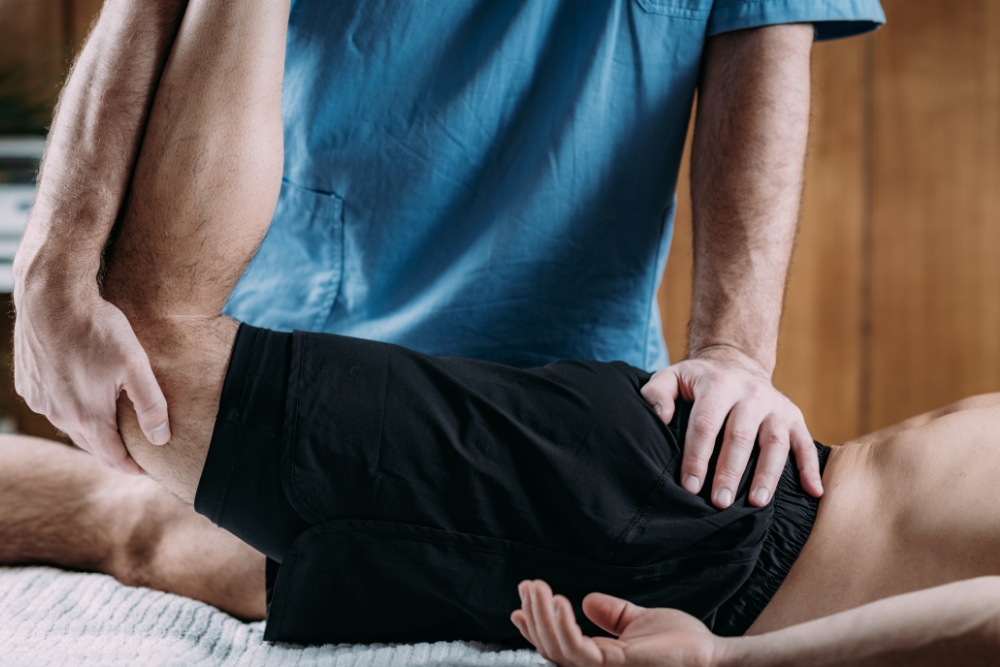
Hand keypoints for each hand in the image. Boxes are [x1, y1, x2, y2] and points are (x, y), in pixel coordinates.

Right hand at [13, 278, 169, 473]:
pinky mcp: (27, 383)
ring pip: (68, 425)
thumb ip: (151, 405)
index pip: (112, 457)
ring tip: (110, 427)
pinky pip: (52, 406)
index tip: (146, 470)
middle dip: (112, 451)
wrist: (51, 296)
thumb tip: (161, 438)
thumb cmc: (97, 328)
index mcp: (86, 416)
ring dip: (89, 429)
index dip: (131, 467)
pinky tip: (82, 398)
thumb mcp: (135, 365)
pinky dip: (69, 408)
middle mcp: (57, 414)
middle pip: (90, 444)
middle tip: (131, 453)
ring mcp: (39, 399)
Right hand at [511, 580, 721, 666]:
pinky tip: (560, 603)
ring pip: (559, 651)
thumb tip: (586, 599)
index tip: (519, 604)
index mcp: (601, 660)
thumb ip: (612, 614)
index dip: (535, 628)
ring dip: (543, 618)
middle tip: (528, 586)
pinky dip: (564, 627)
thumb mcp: (639, 621)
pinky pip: (580, 651)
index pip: (559, 648)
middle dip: (534, 617)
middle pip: (552, 650)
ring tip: (537, 588)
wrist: (712, 656)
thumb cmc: (683, 644)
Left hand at [640, 349, 821, 508]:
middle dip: (729, 472)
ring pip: (775, 443)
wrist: (736, 363)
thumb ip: (657, 392)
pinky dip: (811, 468)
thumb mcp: (672, 377)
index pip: (706, 424)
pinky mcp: (794, 416)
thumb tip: (660, 416)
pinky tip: (814, 492)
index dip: (697, 456)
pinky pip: (804, 444)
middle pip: (740, 437)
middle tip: (719, 502)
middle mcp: (751, 393)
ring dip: (767, 475)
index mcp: (719, 384)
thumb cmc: (699, 381)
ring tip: (756, 503)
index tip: (690, 486)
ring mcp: (775, 406)